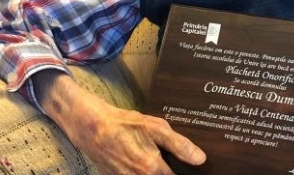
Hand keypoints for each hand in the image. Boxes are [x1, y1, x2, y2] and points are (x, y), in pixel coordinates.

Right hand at [36, 72, 205, 173]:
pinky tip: (143, 163)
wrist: (92, 127)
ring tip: (158, 161)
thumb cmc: (125, 124)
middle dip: (168, 172)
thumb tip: (201, 159)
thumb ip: (179, 145)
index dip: (185, 173)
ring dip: (155, 172)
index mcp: (151, 168)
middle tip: (169, 160)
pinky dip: (141, 173)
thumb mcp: (155, 127)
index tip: (192, 169)